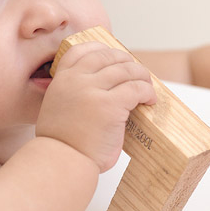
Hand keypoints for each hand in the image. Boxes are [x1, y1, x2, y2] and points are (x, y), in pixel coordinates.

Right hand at [35, 43, 155, 171]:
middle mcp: (76, 80)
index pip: (81, 50)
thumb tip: (101, 89)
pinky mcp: (110, 105)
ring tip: (147, 87)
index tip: (115, 56)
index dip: (101, 49)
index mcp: (62, 80)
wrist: (62, 161)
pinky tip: (150, 100)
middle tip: (137, 74)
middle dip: (127, 62)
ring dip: (142, 76)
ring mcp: (93, 91)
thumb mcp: (59, 108)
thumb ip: (73, 94)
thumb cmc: (63, 144)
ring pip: (126, 71)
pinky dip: (148, 92)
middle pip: (108, 57)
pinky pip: (136, 89)